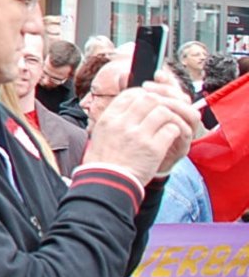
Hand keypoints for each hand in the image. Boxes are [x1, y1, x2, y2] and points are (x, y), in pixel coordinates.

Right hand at [83, 77, 200, 183]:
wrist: (107, 181)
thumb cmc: (104, 159)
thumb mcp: (100, 132)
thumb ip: (114, 117)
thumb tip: (128, 104)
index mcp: (109, 118)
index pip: (130, 94)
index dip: (143, 95)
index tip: (149, 104)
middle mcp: (123, 123)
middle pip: (149, 99)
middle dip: (160, 103)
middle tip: (163, 112)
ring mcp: (138, 136)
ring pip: (163, 112)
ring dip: (170, 117)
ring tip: (169, 125)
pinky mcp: (153, 149)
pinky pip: (171, 130)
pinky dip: (175, 131)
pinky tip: (171, 137)